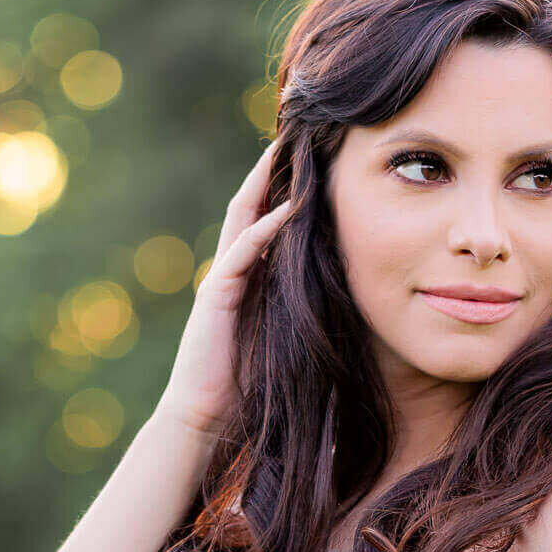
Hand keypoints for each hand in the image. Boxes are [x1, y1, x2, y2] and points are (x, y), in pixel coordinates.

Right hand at [154, 134, 294, 438]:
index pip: (265, 220)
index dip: (284, 189)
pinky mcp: (217, 296)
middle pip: (251, 206)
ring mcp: (221, 280)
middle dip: (271, 171)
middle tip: (296, 134)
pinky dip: (266, 228)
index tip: (312, 160)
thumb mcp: (284, 339)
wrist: (205, 418)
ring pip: (244, 218)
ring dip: (266, 184)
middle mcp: (231, 271)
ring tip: (289, 151)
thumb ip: (301, 311)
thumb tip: (345, 299)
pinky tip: (290, 207)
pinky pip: (243, 252)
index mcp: (247, 279)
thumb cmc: (247, 387)